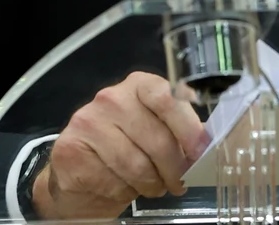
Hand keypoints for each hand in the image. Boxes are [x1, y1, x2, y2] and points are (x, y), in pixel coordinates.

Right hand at [31, 71, 206, 220]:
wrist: (78, 170)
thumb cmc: (124, 147)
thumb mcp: (153, 130)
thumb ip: (178, 131)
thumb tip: (207, 145)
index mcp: (138, 86)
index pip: (168, 98)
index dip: (188, 128)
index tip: (200, 152)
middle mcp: (111, 98)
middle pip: (156, 139)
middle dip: (174, 169)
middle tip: (179, 183)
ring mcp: (88, 123)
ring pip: (136, 166)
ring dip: (152, 184)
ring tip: (154, 187)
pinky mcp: (71, 151)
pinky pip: (112, 181)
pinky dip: (124, 193)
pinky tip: (123, 188)